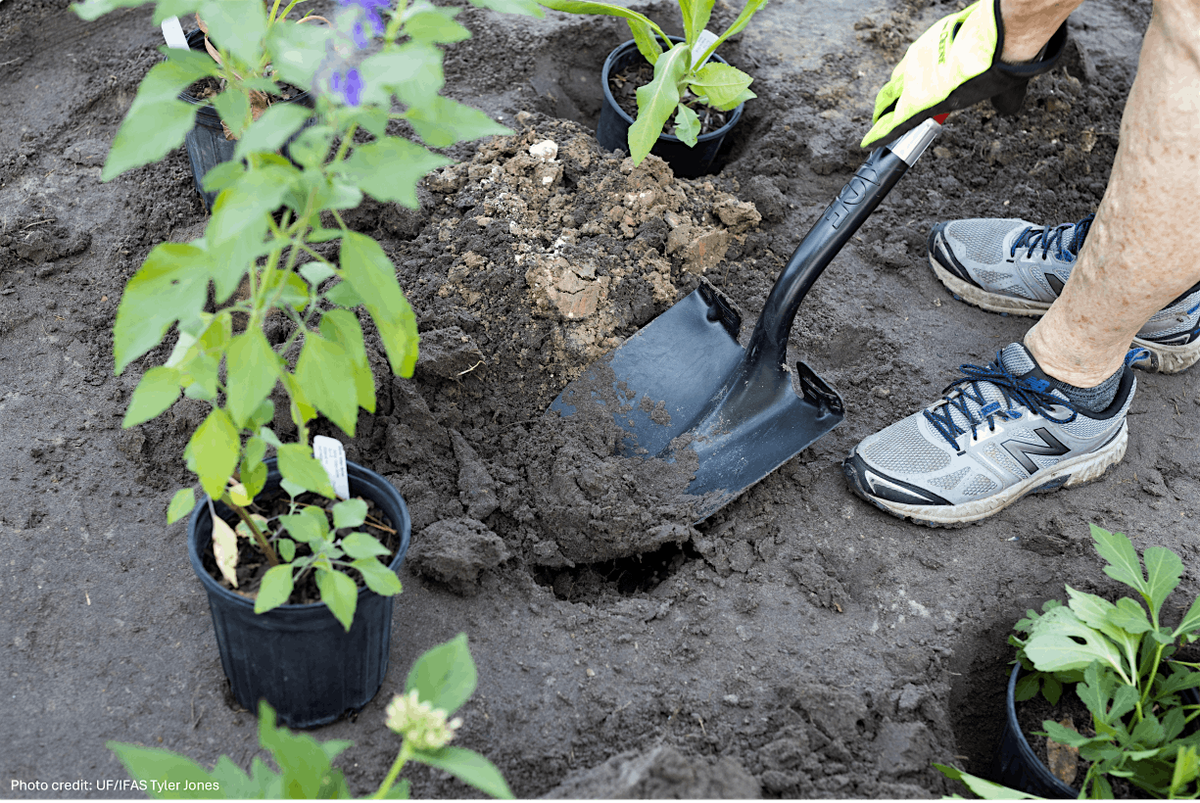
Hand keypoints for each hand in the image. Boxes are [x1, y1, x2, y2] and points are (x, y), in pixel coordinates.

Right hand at [860, 0, 1066, 148]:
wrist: (1002, 30)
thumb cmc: (998, 67)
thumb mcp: (998, 95)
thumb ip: (997, 105)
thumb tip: (1006, 106)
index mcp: (924, 102)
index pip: (893, 124)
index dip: (878, 136)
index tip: (868, 143)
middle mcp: (915, 80)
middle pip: (888, 97)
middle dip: (882, 110)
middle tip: (880, 117)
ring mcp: (920, 56)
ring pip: (900, 74)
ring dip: (898, 85)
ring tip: (902, 92)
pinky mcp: (930, 37)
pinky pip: (916, 55)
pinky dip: (916, 65)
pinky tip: (927, 65)